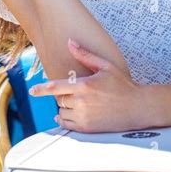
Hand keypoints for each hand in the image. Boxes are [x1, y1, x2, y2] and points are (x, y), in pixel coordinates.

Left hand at [28, 39, 143, 132]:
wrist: (138, 107)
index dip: (41, 89)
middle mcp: (81, 102)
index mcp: (84, 85)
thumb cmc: (123, 85)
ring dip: (65, 108)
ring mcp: (84, 117)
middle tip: (77, 93)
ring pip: (62, 113)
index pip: (55, 87)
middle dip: (64, 96)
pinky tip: (72, 114)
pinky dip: (66, 120)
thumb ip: (85, 55)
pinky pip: (68, 125)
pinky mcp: (88, 128)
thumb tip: (70, 42)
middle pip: (59, 100)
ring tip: (79, 103)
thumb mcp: (105, 66)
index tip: (32, 90)